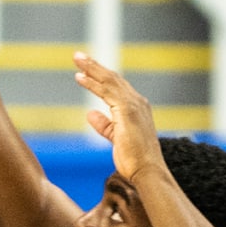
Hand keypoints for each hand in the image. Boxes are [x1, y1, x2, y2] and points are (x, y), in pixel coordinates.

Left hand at [74, 51, 163, 181]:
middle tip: (78, 55)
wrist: (147, 171)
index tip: (84, 69)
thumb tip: (90, 113)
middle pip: (113, 78)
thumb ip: (104, 125)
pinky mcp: (127, 110)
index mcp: (137, 108)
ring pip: (109, 80)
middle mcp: (138, 102)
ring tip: (77, 59)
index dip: (100, 76)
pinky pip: (107, 91)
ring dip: (92, 68)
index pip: (116, 86)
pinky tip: (80, 77)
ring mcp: (134, 105)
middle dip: (94, 66)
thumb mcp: (115, 138)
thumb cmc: (134, 159)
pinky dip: (92, 82)